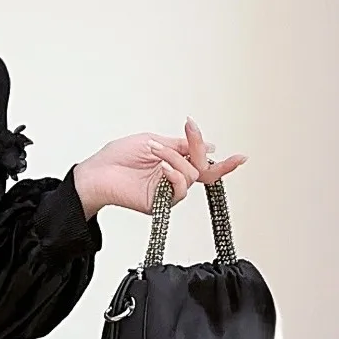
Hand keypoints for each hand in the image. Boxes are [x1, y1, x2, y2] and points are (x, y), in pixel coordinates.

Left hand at [71, 119, 244, 219]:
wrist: (96, 172)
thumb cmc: (118, 156)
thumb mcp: (154, 141)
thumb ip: (181, 146)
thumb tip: (210, 148)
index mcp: (174, 163)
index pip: (204, 165)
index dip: (224, 163)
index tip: (241, 157)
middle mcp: (173, 179)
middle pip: (203, 170)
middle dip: (200, 151)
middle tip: (191, 135)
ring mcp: (167, 192)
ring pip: (191, 176)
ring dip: (176, 159)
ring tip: (156, 151)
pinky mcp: (159, 204)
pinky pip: (179, 191)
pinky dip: (174, 175)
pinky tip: (162, 168)